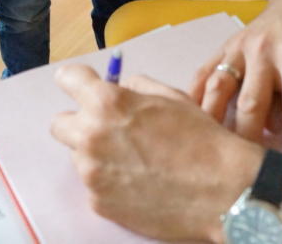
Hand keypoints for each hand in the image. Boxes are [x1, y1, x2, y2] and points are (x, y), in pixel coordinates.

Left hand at [51, 65, 260, 242]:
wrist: (222, 190)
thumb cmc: (202, 140)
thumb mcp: (171, 97)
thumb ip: (135, 88)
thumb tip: (120, 89)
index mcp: (108, 103)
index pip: (67, 79)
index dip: (76, 80)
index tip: (81, 86)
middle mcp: (91, 136)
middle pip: (59, 124)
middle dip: (79, 122)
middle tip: (107, 128)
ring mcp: (92, 174)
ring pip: (79, 157)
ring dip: (97, 155)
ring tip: (135, 161)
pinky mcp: (98, 203)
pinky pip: (94, 186)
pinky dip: (110, 183)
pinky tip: (139, 182)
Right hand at [190, 0, 281, 158]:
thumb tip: (274, 130)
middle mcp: (264, 50)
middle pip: (252, 102)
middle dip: (250, 138)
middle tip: (248, 167)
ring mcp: (240, 46)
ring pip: (220, 86)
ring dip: (215, 120)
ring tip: (210, 148)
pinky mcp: (224, 45)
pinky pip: (204, 71)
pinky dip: (194, 96)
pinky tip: (187, 118)